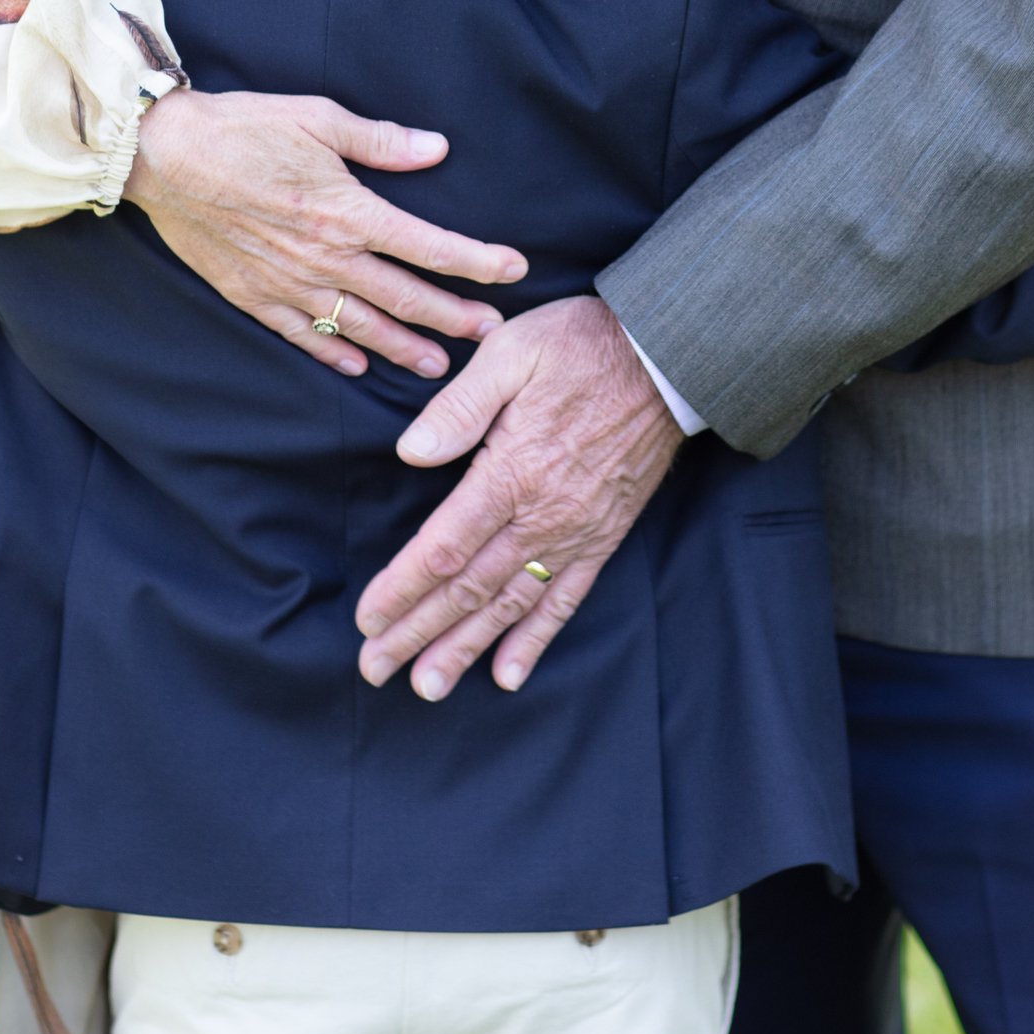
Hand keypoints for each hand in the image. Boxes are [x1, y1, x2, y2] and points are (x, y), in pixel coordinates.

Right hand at [124, 88, 525, 379]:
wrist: (164, 156)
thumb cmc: (242, 127)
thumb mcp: (318, 117)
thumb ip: (381, 141)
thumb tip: (437, 149)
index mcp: (348, 211)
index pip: (429, 246)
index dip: (477, 261)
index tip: (513, 270)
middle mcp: (326, 257)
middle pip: (405, 297)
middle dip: (455, 317)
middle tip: (492, 334)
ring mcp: (289, 283)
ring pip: (361, 327)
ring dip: (404, 348)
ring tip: (439, 366)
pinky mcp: (255, 296)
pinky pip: (304, 335)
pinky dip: (335, 354)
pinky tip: (359, 366)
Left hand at [355, 294, 682, 698]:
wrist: (667, 358)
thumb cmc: (581, 346)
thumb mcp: (511, 352)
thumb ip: (460, 406)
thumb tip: (410, 452)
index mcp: (511, 472)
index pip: (444, 547)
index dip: (402, 589)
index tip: (366, 620)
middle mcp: (542, 515)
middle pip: (469, 588)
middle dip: (418, 632)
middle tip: (376, 669)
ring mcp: (576, 532)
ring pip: (511, 604)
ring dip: (466, 648)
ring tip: (428, 686)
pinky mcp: (604, 537)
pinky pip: (567, 599)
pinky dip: (536, 640)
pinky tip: (509, 674)